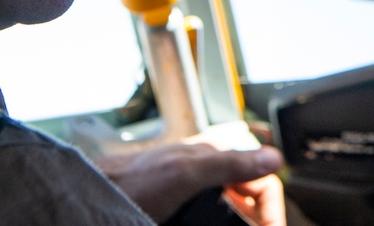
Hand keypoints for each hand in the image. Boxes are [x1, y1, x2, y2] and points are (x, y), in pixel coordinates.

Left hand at [93, 142, 284, 224]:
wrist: (101, 195)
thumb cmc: (135, 183)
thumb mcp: (187, 174)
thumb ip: (230, 163)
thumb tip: (272, 157)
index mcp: (215, 155)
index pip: (263, 178)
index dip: (271, 209)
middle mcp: (209, 168)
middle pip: (251, 194)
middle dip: (259, 217)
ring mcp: (196, 187)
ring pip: (234, 207)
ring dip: (242, 221)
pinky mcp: (182, 204)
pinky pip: (214, 214)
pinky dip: (223, 222)